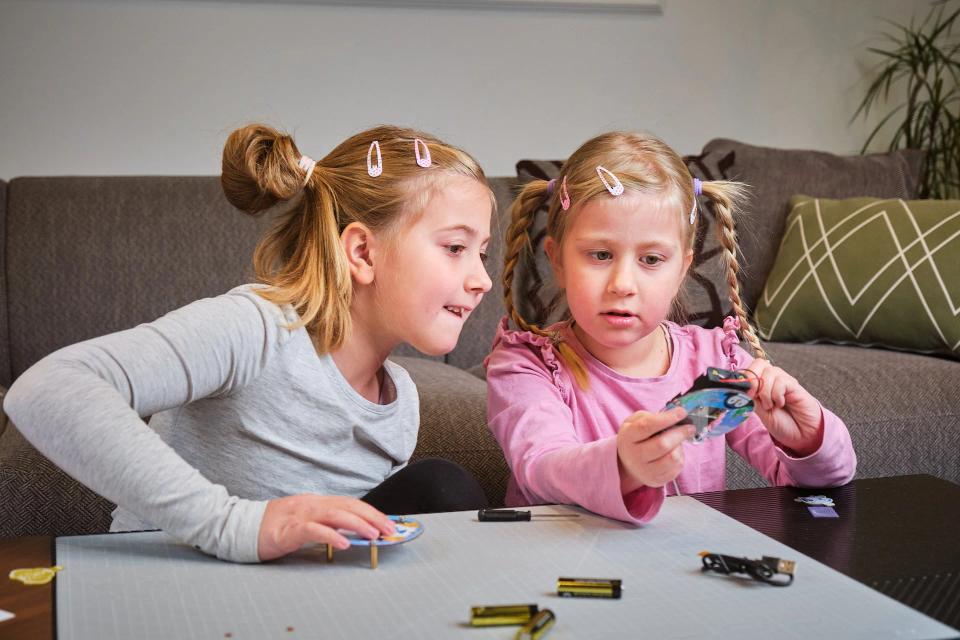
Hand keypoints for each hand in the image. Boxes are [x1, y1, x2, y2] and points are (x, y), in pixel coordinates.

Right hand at [257, 495, 395, 561]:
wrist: (241, 526)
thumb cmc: (274, 526)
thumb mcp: (305, 519)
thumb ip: (326, 522)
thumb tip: (352, 531)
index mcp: (317, 502)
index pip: (351, 503)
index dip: (371, 512)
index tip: (388, 523)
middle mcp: (312, 504)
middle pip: (348, 506)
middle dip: (372, 517)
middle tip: (389, 529)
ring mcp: (300, 515)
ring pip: (335, 515)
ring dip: (357, 524)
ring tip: (373, 534)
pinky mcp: (288, 530)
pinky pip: (313, 530)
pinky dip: (331, 536)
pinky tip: (344, 543)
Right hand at [617, 407, 695, 493]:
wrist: (629, 462)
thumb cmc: (637, 437)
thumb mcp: (636, 422)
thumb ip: (653, 416)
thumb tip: (676, 414)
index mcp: (628, 437)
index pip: (647, 426)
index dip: (667, 418)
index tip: (682, 412)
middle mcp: (634, 455)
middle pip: (662, 444)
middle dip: (680, 433)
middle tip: (689, 427)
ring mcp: (645, 470)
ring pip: (672, 458)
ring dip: (680, 446)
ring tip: (679, 441)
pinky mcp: (656, 480)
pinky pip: (676, 468)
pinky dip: (680, 457)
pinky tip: (675, 451)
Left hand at [741, 358, 823, 456]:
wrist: (801, 434)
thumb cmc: (781, 423)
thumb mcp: (760, 412)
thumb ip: (751, 398)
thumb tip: (740, 387)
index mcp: (761, 384)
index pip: (749, 368)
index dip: (744, 378)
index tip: (744, 394)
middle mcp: (772, 379)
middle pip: (759, 363)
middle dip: (753, 379)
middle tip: (754, 396)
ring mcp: (784, 381)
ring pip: (769, 372)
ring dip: (766, 392)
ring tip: (771, 406)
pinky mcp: (794, 385)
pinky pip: (781, 381)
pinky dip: (777, 394)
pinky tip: (780, 404)